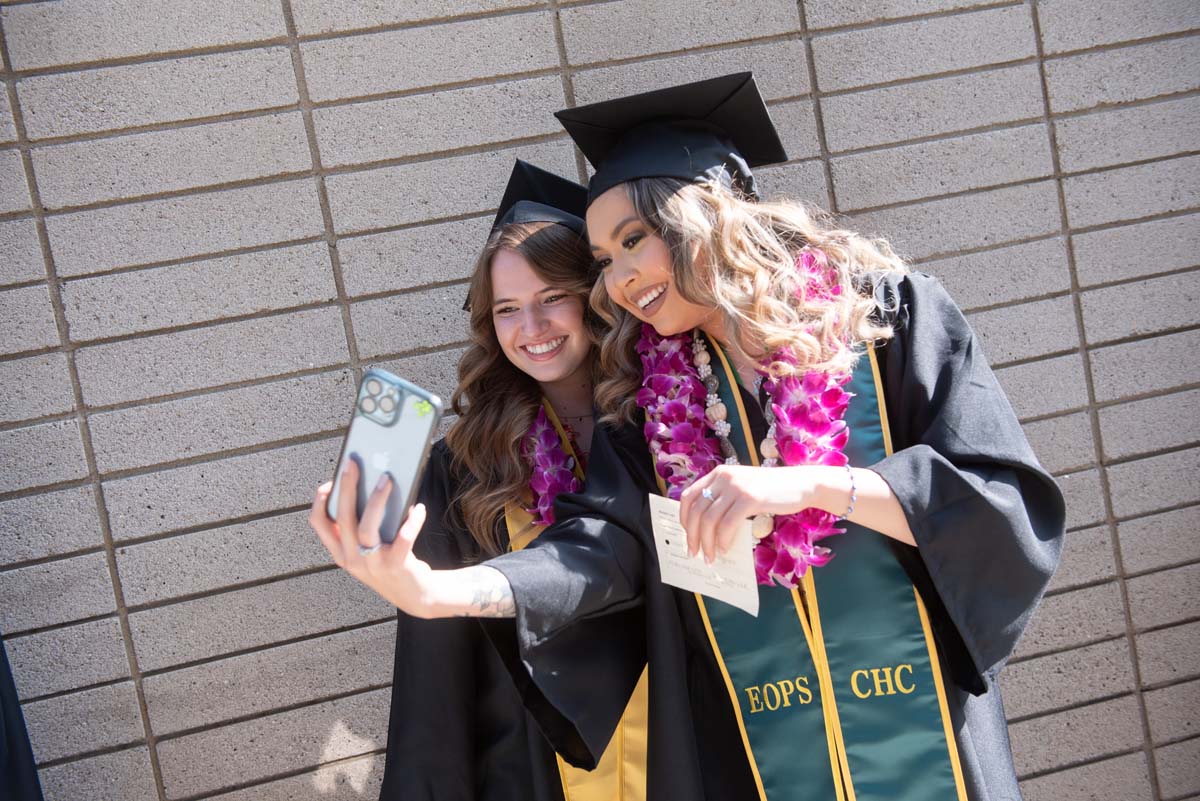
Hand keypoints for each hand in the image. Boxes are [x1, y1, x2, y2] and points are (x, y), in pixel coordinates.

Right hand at [308, 458, 435, 616]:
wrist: (416, 596)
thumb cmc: (391, 563)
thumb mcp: (369, 549)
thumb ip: (364, 525)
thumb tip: (372, 484)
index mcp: (341, 552)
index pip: (319, 525)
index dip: (319, 501)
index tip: (328, 480)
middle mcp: (352, 559)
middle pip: (343, 518)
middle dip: (346, 487)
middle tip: (353, 463)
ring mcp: (372, 565)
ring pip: (366, 528)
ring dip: (376, 500)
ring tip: (386, 479)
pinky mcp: (396, 566)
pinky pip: (402, 539)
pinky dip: (411, 521)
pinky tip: (418, 509)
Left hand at [678, 465, 821, 562]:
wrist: (801, 483)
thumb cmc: (771, 491)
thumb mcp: (742, 488)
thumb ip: (724, 500)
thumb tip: (705, 529)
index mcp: (718, 474)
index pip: (688, 496)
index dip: (683, 518)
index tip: (687, 535)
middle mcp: (723, 477)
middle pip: (696, 511)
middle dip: (692, 536)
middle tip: (694, 553)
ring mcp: (737, 487)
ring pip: (709, 520)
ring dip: (707, 543)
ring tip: (710, 557)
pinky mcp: (750, 499)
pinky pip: (728, 524)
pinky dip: (723, 540)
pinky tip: (725, 550)